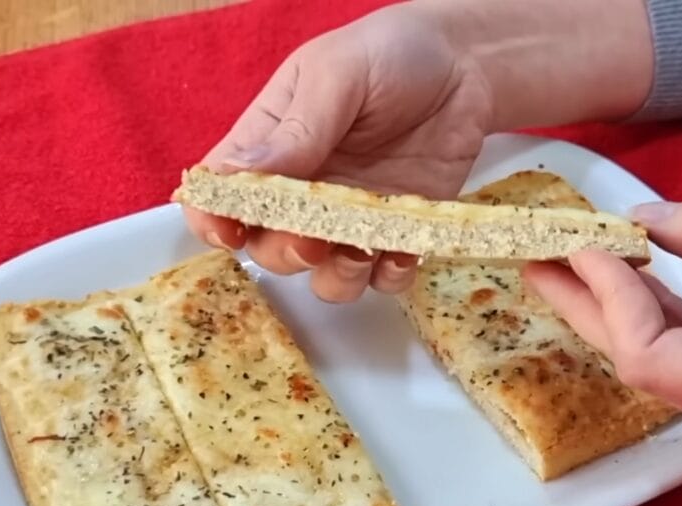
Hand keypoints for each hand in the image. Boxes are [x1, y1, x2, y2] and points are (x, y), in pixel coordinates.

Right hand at [185, 4, 493, 301]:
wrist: (467, 64)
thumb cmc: (390, 53)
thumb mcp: (336, 75)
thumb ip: (295, 130)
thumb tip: (236, 174)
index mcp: (270, 145)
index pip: (221, 194)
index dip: (214, 220)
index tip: (230, 233)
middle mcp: (302, 190)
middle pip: (269, 247)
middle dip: (285, 253)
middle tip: (313, 239)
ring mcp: (349, 215)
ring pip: (323, 275)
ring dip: (337, 277)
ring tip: (363, 250)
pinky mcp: (396, 231)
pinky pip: (383, 277)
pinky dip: (390, 276)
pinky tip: (406, 251)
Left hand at [523, 199, 681, 460]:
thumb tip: (637, 224)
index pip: (648, 357)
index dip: (606, 300)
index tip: (582, 244)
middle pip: (645, 370)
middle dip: (590, 309)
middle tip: (537, 260)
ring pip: (668, 371)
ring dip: (623, 315)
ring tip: (570, 267)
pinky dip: (667, 326)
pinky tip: (634, 285)